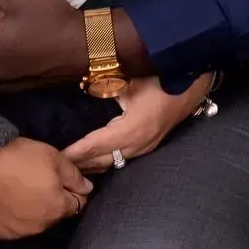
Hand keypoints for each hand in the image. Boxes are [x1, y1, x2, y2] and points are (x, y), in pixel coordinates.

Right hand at [0, 137, 92, 238]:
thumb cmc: (17, 158)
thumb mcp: (53, 157)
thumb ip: (74, 176)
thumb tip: (88, 188)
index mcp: (58, 207)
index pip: (78, 204)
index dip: (73, 190)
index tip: (63, 180)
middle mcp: (42, 226)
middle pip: (56, 214)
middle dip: (54, 200)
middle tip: (39, 182)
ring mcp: (20, 232)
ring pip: (36, 222)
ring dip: (34, 210)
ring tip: (21, 190)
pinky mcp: (0, 233)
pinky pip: (15, 226)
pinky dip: (15, 216)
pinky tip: (6, 200)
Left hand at [64, 74, 213, 173]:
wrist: (192, 84)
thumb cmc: (161, 79)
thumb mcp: (130, 81)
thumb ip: (107, 86)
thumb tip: (85, 85)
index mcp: (130, 130)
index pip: (95, 145)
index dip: (75, 152)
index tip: (56, 156)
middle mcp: (137, 144)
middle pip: (102, 159)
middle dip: (80, 164)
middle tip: (57, 167)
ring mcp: (145, 147)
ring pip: (114, 161)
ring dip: (93, 165)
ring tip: (71, 168)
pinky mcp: (150, 144)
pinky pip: (123, 158)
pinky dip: (106, 160)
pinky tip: (95, 162)